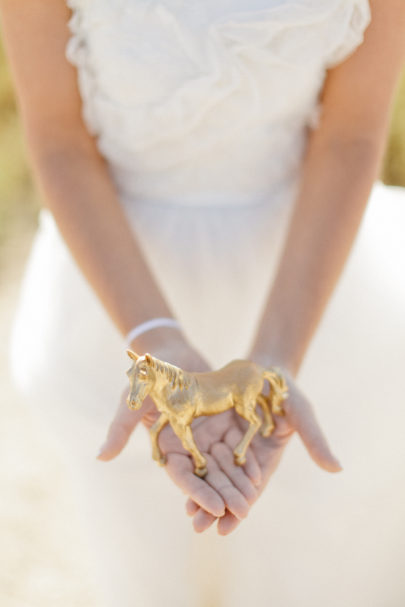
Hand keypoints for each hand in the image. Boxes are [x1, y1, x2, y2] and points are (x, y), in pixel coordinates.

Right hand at [96, 332, 260, 520]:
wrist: (171, 351)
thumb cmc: (148, 376)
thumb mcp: (134, 400)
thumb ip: (121, 428)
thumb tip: (100, 457)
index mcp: (165, 447)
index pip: (182, 476)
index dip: (198, 493)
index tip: (217, 509)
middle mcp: (185, 446)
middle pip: (205, 477)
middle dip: (222, 495)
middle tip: (242, 512)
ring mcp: (203, 436)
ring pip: (221, 466)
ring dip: (235, 484)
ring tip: (253, 500)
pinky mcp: (218, 425)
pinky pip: (232, 446)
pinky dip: (243, 460)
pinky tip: (259, 474)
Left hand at [185, 367, 341, 534]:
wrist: (265, 365)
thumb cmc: (286, 390)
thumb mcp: (301, 413)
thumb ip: (315, 440)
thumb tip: (337, 469)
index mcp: (265, 457)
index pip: (251, 489)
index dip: (239, 507)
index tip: (226, 529)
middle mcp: (243, 453)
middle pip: (227, 484)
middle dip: (214, 507)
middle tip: (199, 528)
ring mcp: (225, 440)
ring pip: (210, 471)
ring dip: (199, 492)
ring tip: (188, 515)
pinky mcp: (210, 427)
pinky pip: (199, 449)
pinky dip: (192, 465)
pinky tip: (179, 481)